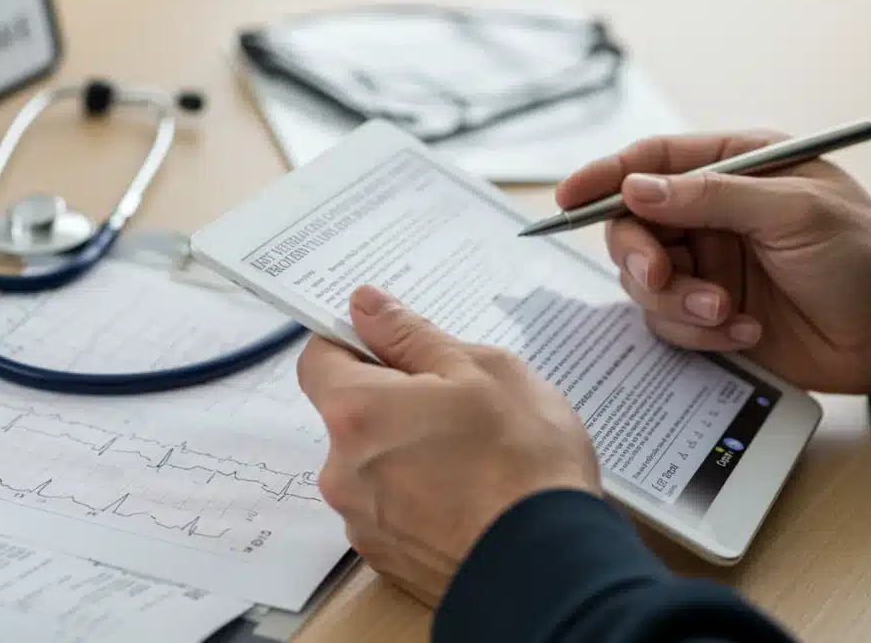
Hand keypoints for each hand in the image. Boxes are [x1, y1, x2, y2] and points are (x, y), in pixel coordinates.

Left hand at [296, 285, 599, 605]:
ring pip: (375, 463)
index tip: (393, 344)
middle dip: (394, 401)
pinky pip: (393, 509)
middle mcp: (343, 471)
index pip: (318, 358)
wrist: (552, 564)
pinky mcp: (389, 559)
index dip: (354, 343)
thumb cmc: (525, 461)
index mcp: (357, 412)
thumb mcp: (481, 369)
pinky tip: (471, 495)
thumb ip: (411, 335)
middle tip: (459, 403)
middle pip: (350, 414)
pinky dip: (422, 497)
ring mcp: (364, 522)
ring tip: (475, 455)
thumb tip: (366, 306)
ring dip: (409, 451)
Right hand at [556, 130, 870, 393]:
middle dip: (639, 255)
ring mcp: (709, 267)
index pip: (652, 162)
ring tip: (727, 313)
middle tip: (661, 275)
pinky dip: (701, 332)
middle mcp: (712, 215)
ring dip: (677, 302)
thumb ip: (713, 196)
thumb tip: (638, 188)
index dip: (605, 177)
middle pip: (633, 227)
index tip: (568, 198)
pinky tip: (747, 330)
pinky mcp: (713, 316)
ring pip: (645, 282)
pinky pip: (671, 323)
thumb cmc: (865, 255)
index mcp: (734, 167)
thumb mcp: (795, 212)